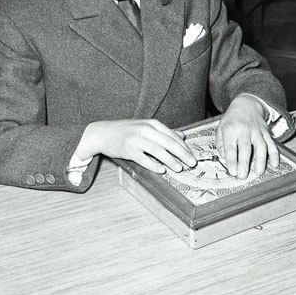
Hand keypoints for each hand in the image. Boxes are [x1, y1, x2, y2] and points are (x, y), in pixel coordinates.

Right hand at [77, 119, 196, 173]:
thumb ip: (164, 131)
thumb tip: (182, 136)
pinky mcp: (128, 150)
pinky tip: (161, 170)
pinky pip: (143, 159)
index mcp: (152, 124)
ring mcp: (136, 140)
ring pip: (158, 151)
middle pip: (168, 143)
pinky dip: (153, 165)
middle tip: (192, 163)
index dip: (184, 147)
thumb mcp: (146, 126)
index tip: (193, 156)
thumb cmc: (127, 130)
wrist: (102, 132)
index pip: (173, 136)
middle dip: (182, 154)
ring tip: (179, 168)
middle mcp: (145, 130)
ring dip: (170, 161)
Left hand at [216, 95, 278, 178]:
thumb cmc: (232, 118)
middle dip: (245, 162)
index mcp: (231, 129)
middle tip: (243, 175)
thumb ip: (220, 143)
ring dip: (261, 160)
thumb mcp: (220, 127)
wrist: (247, 104)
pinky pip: (272, 144)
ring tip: (258, 172)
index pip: (231, 146)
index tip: (232, 171)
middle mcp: (244, 130)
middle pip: (246, 147)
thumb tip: (223, 157)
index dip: (232, 160)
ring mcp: (257, 131)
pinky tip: (274, 164)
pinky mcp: (266, 133)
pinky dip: (274, 154)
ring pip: (261, 146)